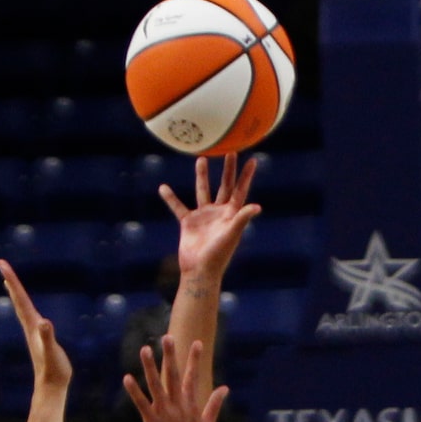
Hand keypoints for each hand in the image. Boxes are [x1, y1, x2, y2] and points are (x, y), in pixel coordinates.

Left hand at [0, 259, 71, 390]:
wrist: (51, 389)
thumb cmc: (54, 371)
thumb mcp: (52, 352)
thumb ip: (48, 337)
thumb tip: (44, 323)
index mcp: (32, 326)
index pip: (20, 298)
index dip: (12, 279)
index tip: (1, 263)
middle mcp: (30, 328)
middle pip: (18, 300)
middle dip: (11, 281)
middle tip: (2, 265)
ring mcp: (33, 334)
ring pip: (22, 309)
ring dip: (16, 294)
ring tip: (9, 283)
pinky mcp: (39, 340)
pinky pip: (29, 318)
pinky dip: (26, 308)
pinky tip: (28, 310)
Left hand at [123, 334, 226, 421]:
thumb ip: (215, 404)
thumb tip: (226, 388)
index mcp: (191, 404)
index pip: (192, 376)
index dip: (194, 359)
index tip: (197, 342)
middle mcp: (178, 405)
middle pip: (173, 375)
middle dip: (171, 355)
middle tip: (167, 337)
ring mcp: (165, 412)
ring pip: (156, 384)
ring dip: (150, 366)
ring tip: (145, 349)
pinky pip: (142, 404)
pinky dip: (134, 391)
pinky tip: (127, 378)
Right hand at [160, 154, 259, 281]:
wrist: (200, 271)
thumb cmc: (218, 255)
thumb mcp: (231, 235)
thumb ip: (242, 218)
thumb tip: (257, 207)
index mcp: (231, 214)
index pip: (240, 191)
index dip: (246, 177)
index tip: (252, 160)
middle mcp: (218, 212)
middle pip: (224, 186)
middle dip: (228, 170)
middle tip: (230, 150)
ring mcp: (203, 216)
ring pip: (202, 191)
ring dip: (202, 176)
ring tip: (201, 158)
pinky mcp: (189, 223)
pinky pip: (178, 207)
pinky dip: (171, 198)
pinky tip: (163, 188)